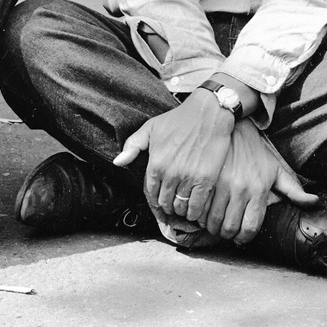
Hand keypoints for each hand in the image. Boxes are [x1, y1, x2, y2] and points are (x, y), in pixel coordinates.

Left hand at [114, 91, 236, 225]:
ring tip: (183, 208)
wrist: (208, 114)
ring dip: (180, 210)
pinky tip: (195, 209)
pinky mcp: (205, 180)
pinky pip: (197, 206)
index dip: (155, 198)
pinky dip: (195, 212)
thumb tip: (117, 162)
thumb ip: (132, 146)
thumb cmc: (179, 119)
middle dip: (167, 206)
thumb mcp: (151, 128)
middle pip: (165, 202)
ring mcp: (188, 178)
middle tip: (172, 205)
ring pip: (180, 206)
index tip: (160, 199)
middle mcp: (170, 174)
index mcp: (155, 163)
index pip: (150, 192)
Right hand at [203, 122, 320, 244]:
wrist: (233, 127)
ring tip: (213, 223)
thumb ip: (294, 190)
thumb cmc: (256, 153)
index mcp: (259, 189)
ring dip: (211, 227)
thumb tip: (315, 202)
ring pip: (212, 220)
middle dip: (227, 234)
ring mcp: (220, 183)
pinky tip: (202, 212)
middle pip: (229, 227)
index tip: (240, 237)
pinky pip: (198, 207)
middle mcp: (240, 188)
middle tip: (225, 230)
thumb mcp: (276, 169)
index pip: (250, 227)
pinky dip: (198, 215)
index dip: (243, 238)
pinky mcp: (205, 178)